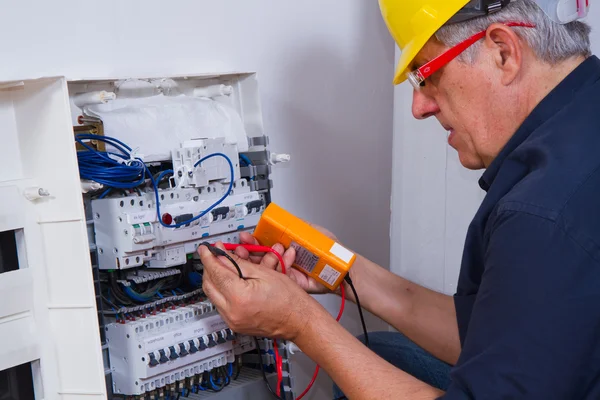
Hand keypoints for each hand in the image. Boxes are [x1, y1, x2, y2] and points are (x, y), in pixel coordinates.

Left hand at [198, 242, 319, 339]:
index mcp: (239, 297)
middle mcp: (232, 312)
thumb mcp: (264, 272)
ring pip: (213, 295)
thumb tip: (222, 256)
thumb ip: (238, 264)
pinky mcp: (235, 325)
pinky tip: (230, 282)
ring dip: (215, 279)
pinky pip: (220, 304)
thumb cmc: (289, 299)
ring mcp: (232, 320)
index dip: (209, 257)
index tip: (206, 249)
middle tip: (214, 256)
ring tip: (223, 267)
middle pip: (209, 284)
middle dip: (209, 267)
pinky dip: (222, 290)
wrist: (299, 320)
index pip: (215, 272)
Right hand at [234, 225, 338, 294]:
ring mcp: (287, 271)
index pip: (266, 242)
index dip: (255, 240)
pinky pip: (278, 277)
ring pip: (266, 268)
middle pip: (262, 255)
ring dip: (256, 261)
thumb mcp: (313, 231)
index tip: (246, 236)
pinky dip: (272, 270)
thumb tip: (281, 219)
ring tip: (253, 253)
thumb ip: (297, 225)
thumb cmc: (334, 252)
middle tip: (242, 246)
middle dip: (250, 251)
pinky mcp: (292, 283)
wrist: (345, 270)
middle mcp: (286, 259)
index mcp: (289, 246)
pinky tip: (271, 262)